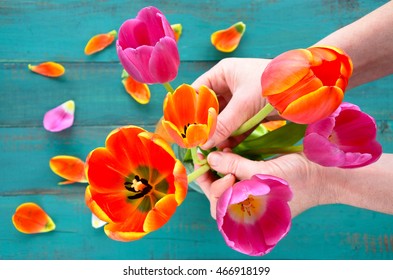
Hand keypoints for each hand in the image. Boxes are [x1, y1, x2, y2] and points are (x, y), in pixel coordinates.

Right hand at [192, 58, 274, 148]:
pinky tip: (227, 149)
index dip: (189, 111)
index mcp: (222, 73)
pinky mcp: (251, 112)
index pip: (197, 92)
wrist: (307, 87)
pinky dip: (232, 137)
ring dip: (218, 134)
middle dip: (204, 126)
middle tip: (197, 144)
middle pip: (209, 108)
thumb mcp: (244, 103)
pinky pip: (236, 125)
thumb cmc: (273, 84)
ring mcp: (240, 99)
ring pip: (223, 119)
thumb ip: (224, 124)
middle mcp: (228, 85)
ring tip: (211, 150)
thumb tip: (204, 143)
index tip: (184, 130)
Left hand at [196, 150, 335, 218]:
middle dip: (211, 176)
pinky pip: (239, 176)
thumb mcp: (265, 173)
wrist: (328, 175)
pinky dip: (231, 164)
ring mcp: (254, 196)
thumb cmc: (300, 179)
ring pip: (227, 185)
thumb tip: (211, 158)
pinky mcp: (259, 183)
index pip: (219, 206)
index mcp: (251, 214)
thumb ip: (236, 166)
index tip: (218, 166)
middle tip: (207, 156)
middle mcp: (250, 208)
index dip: (214, 185)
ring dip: (220, 169)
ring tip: (219, 152)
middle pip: (219, 196)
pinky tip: (230, 151)